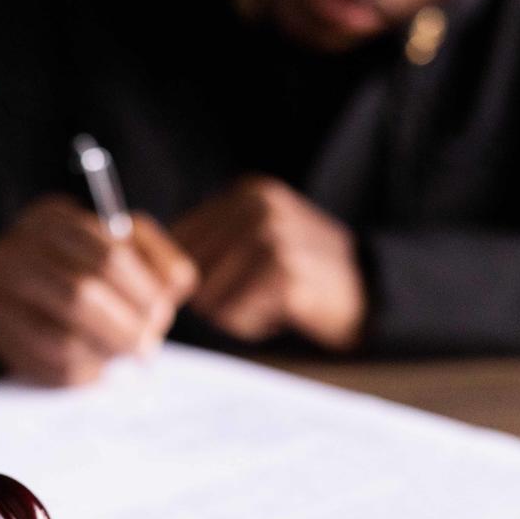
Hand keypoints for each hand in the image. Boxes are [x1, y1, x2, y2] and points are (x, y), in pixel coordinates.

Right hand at [0, 195, 196, 385]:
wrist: (37, 284)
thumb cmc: (95, 265)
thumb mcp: (132, 246)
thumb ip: (160, 260)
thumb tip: (170, 289)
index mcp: (49, 220)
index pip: (107, 257)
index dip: (142, 291)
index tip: (161, 311)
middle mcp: (12, 253)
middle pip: (79, 296)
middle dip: (124, 328)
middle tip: (147, 345)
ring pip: (61, 340)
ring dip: (105, 354)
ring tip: (124, 355)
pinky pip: (47, 369)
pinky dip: (84, 374)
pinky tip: (98, 366)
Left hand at [171, 175, 366, 350]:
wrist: (371, 293)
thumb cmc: (304, 273)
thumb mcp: (261, 236)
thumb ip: (212, 241)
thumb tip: (148, 267)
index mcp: (247, 193)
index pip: (178, 239)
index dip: (188, 275)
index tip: (221, 285)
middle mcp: (258, 207)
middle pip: (189, 270)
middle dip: (212, 296)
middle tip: (254, 295)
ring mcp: (273, 238)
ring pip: (208, 296)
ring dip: (233, 313)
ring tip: (269, 302)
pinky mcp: (284, 275)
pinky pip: (234, 315)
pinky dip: (251, 325)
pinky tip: (282, 313)